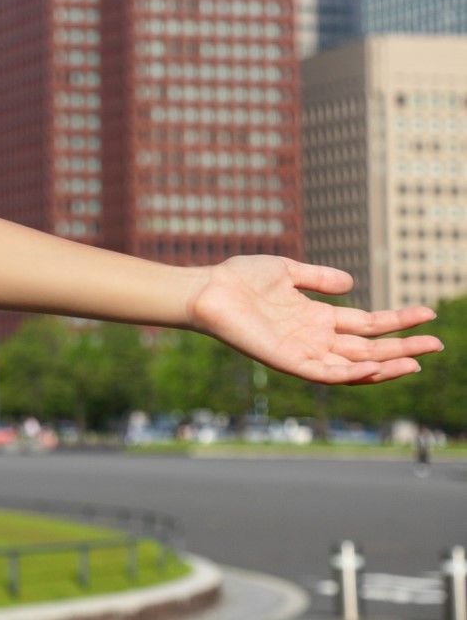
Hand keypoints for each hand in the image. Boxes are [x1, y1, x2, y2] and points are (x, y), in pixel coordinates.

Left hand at [187, 255, 442, 384]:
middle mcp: (314, 338)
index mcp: (316, 317)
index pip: (366, 324)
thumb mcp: (287, 272)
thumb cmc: (239, 279)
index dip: (397, 321)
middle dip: (403, 347)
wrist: (207, 289)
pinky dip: (351, 374)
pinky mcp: (287, 362)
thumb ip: (319, 278)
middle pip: (368, 348)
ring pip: (353, 366)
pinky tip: (374, 367)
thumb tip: (352, 283)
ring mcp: (303, 351)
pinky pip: (325, 374)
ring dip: (385, 365)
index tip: (428, 313)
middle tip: (438, 344)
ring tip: (416, 360)